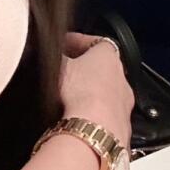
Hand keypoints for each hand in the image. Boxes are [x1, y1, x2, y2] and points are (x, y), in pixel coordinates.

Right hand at [58, 31, 134, 151]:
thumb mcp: (57, 64)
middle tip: (65, 72)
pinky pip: (107, 115)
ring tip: (69, 99)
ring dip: (90, 94)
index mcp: (109, 54)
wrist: (95, 130)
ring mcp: (124, 103)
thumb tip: (45, 51)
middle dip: (84, 69)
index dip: (75, 41)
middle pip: (102, 68)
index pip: (93, 40)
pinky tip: (80, 120)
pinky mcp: (123, 126)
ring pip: (106, 93)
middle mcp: (122, 77)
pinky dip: (95, 115)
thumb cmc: (81, 94)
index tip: (63, 44)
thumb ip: (54, 54)